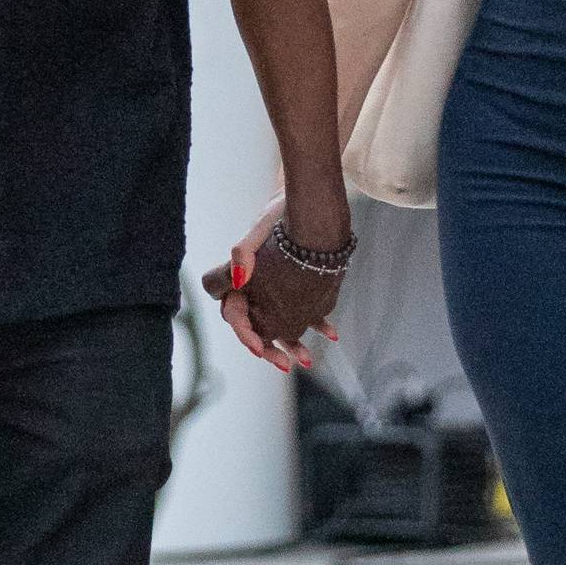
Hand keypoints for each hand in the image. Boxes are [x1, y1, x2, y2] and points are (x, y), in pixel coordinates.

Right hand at [203, 199, 343, 373]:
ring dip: (292, 344)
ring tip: (308, 361)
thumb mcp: (261, 228)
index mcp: (239, 277)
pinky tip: (332, 334)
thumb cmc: (278, 211)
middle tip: (284, 365)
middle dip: (270, 347)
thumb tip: (239, 278)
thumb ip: (244, 252)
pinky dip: (317, 324)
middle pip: (256, 326)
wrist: (308, 199)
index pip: (233, 313)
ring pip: (280, 324)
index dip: (243, 332)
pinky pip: (304, 312)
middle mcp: (255, 288)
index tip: (257, 347)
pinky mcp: (297, 287)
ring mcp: (276, 290)